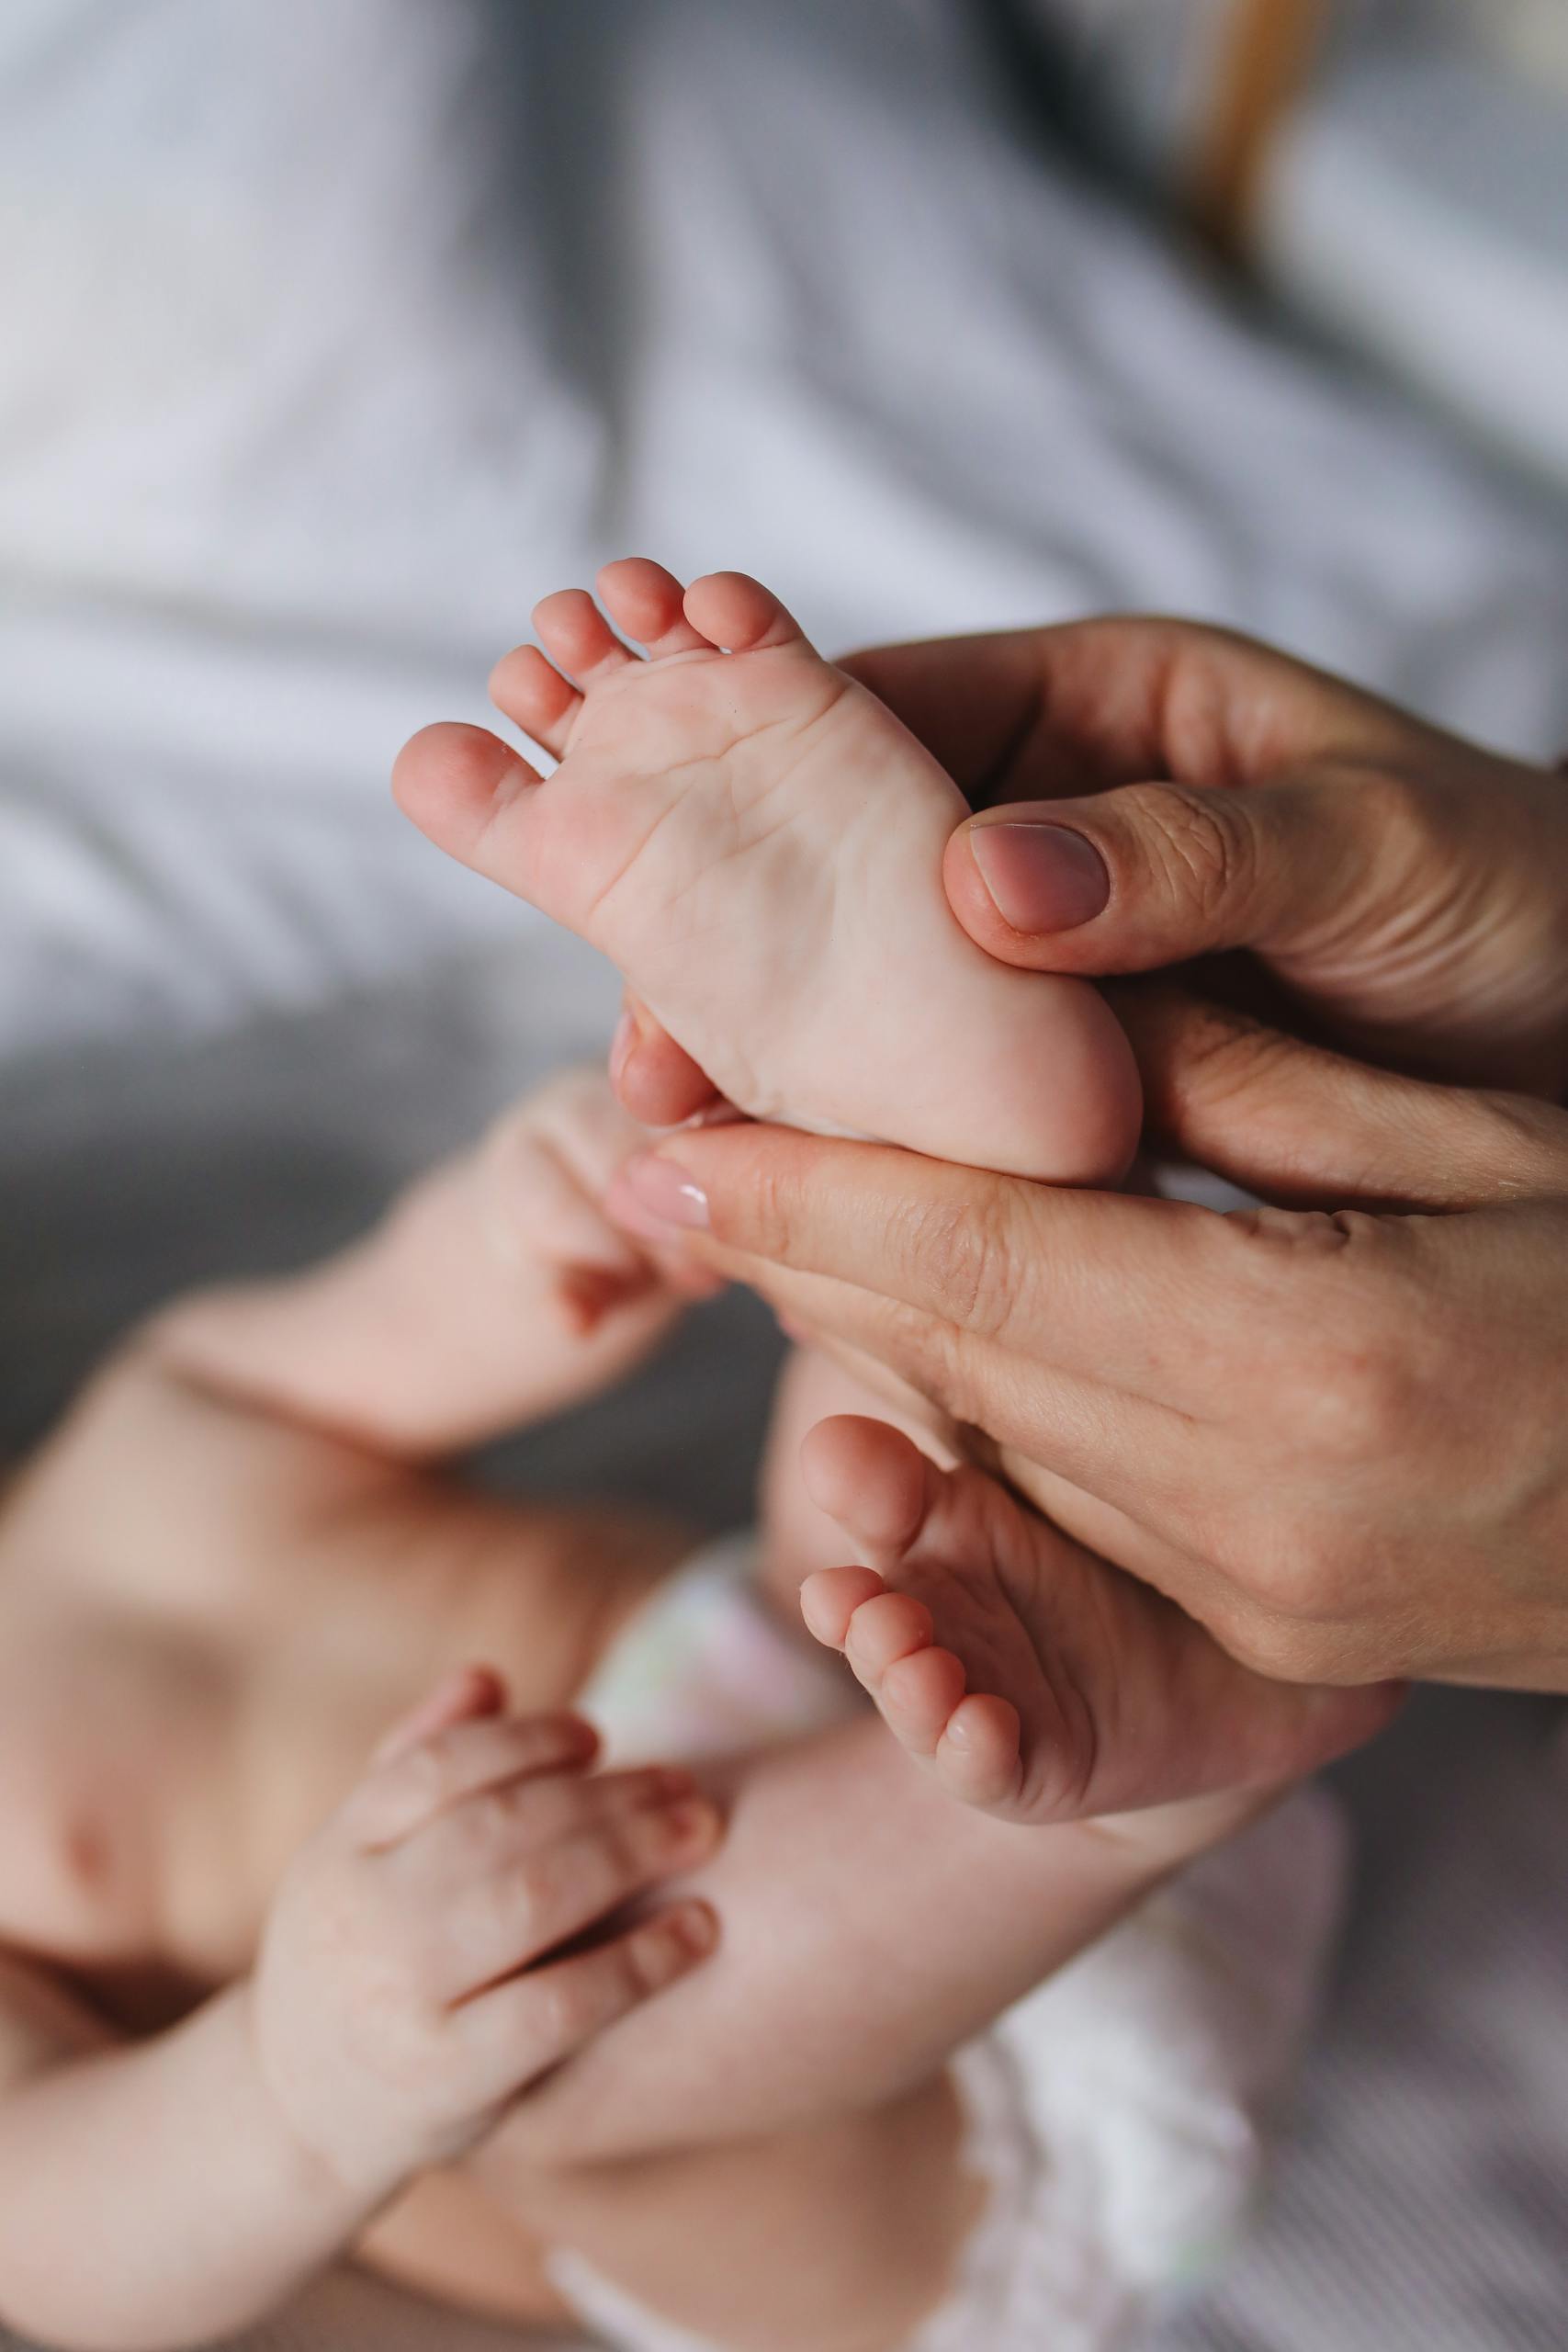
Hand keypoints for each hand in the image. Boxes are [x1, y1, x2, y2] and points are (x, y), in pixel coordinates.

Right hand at [249, 1670, 719, 2200]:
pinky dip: (638, 1962)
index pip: (438, 1769)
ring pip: (532, 1900)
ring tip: (701, 1831)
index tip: (598, 1735)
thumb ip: (415, 1760)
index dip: (527, 1741)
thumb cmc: (356, 1958)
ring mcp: (402, 1999)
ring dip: (631, 1854)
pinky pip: (559, 2007)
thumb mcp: (357, 1858)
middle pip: (499, 1827)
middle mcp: (361, 1917)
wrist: (298, 2119)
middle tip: (686, 1782)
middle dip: (605, 1795)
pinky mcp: (448, 2078)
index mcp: (336, 1851)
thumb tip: (487, 1676)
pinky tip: (699, 1931)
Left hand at [605, 1005, 1567, 1692]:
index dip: (801, 1197)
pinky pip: (1074, 1499)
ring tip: (769, 1210)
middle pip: (956, 1357)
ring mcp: (1264, 1604)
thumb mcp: (1468, 1137)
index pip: (980, 1260)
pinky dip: (985, 1399)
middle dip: (800, 1253)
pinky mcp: (1274, 1641)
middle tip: (672, 1151)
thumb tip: (1025, 1021)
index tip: (657, 1141)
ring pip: (996, 1436)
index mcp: (1311, 1360)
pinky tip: (929, 1315)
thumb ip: (1239, 1089)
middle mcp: (1259, 1513)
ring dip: (874, 1325)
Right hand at [612, 618, 1567, 1121]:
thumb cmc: (1523, 893)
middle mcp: (1050, 823)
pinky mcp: (1081, 1075)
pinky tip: (838, 1217)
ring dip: (800, 1070)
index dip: (753, 800)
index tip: (672, 911)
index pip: (873, 721)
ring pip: (883, 999)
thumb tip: (986, 880)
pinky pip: (956, 1097)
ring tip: (712, 1163)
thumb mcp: (1378, 847)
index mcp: (1094, 709)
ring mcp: (1058, 959)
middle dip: (741, 960)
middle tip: (661, 1078)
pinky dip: (895, 1149)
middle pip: (841, 870)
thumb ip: (1195, 852)